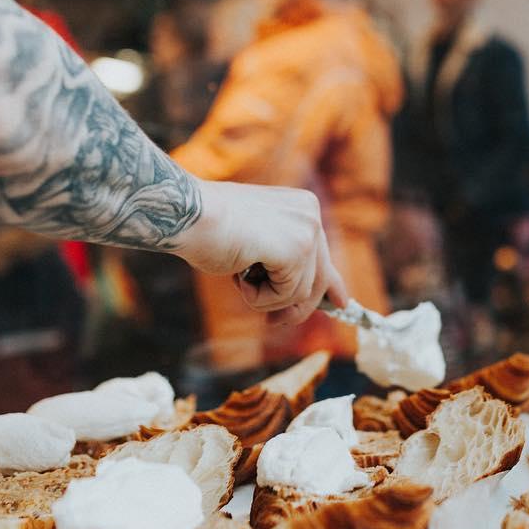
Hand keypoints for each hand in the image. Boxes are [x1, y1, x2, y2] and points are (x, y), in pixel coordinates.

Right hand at [172, 179, 348, 325]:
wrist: (187, 213)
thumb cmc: (209, 228)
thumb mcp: (256, 241)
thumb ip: (283, 259)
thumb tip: (305, 294)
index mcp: (302, 206)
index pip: (324, 254)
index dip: (331, 284)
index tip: (341, 304)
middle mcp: (311, 215)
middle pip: (318, 278)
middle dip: (298, 306)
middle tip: (274, 322)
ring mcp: (307, 231)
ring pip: (300, 292)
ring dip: (266, 297)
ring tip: (240, 276)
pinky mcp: (296, 250)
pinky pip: (286, 295)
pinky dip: (259, 297)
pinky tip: (240, 274)